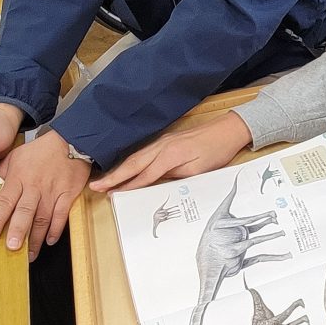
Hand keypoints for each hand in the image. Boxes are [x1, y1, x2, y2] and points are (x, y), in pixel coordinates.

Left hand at [0, 130, 91, 260]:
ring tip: (30, 254)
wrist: (70, 142)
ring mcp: (52, 192)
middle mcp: (35, 187)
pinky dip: (56, 230)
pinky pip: (61, 216)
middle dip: (18, 231)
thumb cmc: (41, 151)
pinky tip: (50, 240)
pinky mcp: (68, 195)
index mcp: (19, 177)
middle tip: (12, 247)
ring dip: (36, 238)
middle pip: (25, 212)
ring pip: (43, 218)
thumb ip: (1, 173)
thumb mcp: (15, 156)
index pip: (5, 200)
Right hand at [90, 111, 251, 191]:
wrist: (229, 129)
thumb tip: (158, 185)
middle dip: (114, 176)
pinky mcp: (167, 140)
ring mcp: (164, 141)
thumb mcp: (199, 171)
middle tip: (96, 186)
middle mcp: (162, 146)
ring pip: (137, 157)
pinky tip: (126, 167)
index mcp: (170, 155)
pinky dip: (132, 161)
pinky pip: (144, 152)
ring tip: (105, 180)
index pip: (144, 174)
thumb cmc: (217, 150)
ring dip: (120, 168)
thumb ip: (176, 178)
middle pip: (133, 163)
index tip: (112, 194)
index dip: (127, 186)